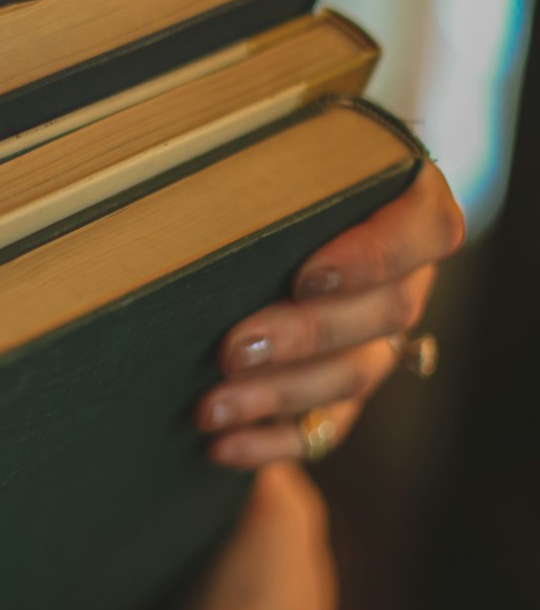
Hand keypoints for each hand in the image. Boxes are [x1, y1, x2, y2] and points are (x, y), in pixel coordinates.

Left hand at [193, 159, 464, 465]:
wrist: (279, 216)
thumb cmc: (277, 174)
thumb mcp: (283, 163)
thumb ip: (270, 176)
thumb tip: (185, 204)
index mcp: (409, 209)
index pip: (424, 232)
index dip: (372, 259)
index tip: (308, 274)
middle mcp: (405, 280)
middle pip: (381, 316)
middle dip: (303, 337)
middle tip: (233, 348)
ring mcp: (380, 341)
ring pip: (352, 378)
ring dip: (277, 396)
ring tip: (210, 406)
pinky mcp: (346, 392)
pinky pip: (323, 430)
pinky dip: (270, 442)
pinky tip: (221, 446)